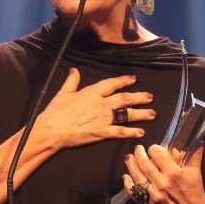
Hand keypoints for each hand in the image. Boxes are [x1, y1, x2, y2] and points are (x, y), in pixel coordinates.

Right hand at [36, 68, 155, 147]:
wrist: (52, 129)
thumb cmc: (56, 111)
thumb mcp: (64, 92)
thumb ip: (72, 81)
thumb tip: (74, 70)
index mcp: (92, 92)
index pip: (112, 84)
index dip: (124, 81)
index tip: (133, 79)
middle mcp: (101, 103)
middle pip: (125, 98)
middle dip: (139, 97)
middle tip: (150, 97)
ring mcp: (103, 118)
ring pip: (127, 114)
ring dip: (141, 113)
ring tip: (152, 113)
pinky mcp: (102, 132)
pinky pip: (120, 131)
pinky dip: (131, 132)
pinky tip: (141, 132)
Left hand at [123, 143, 204, 203]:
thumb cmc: (195, 193)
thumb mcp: (196, 172)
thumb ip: (194, 154)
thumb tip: (198, 139)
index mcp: (173, 173)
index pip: (157, 154)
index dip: (154, 148)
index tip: (154, 149)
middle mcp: (161, 183)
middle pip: (144, 163)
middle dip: (139, 153)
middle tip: (138, 149)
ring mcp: (153, 195)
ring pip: (136, 176)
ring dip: (130, 165)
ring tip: (129, 158)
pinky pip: (133, 192)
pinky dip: (127, 184)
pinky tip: (126, 177)